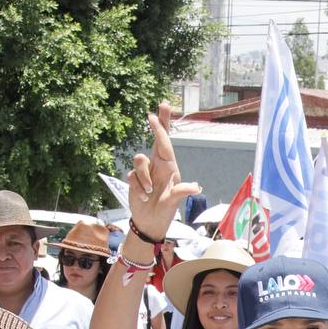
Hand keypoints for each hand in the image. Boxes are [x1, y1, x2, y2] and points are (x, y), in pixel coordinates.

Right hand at [127, 104, 201, 241]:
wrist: (150, 223)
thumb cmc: (165, 211)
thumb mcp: (174, 201)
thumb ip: (182, 192)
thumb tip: (196, 187)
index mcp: (170, 167)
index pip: (165, 144)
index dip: (160, 130)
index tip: (154, 117)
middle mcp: (158, 165)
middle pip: (156, 139)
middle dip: (159, 123)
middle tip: (160, 106)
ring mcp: (146, 171)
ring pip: (139, 160)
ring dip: (143, 178)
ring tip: (150, 193)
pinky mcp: (135, 178)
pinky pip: (131, 176)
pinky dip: (137, 188)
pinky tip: (143, 197)